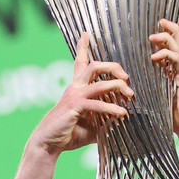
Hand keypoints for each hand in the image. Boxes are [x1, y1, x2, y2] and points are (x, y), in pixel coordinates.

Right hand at [32, 33, 131, 155]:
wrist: (48, 144)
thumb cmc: (68, 134)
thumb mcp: (91, 125)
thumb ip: (105, 119)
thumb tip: (124, 120)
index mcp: (76, 88)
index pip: (79, 62)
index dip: (82, 47)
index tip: (87, 34)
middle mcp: (74, 88)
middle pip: (94, 66)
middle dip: (113, 67)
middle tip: (126, 77)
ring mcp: (74, 96)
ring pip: (98, 82)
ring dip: (117, 86)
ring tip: (130, 95)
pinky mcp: (75, 107)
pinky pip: (97, 104)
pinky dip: (111, 108)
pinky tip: (122, 114)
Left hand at [150, 18, 178, 133]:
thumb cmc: (178, 119)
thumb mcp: (166, 98)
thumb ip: (161, 86)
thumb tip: (146, 81)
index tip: (178, 21)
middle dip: (173, 29)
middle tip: (161, 20)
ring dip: (167, 38)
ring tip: (153, 36)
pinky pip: (177, 60)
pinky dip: (166, 54)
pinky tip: (154, 57)